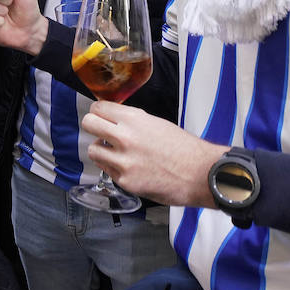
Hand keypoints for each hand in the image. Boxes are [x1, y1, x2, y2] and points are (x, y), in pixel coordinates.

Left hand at [81, 101, 224, 208]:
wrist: (200, 174)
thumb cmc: (183, 148)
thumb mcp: (156, 123)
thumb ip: (132, 121)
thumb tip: (113, 119)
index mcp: (134, 119)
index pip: (98, 108)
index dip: (98, 112)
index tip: (100, 116)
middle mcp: (125, 138)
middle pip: (88, 124)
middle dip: (93, 127)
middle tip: (101, 133)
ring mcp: (123, 161)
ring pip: (93, 150)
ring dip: (102, 151)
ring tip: (115, 154)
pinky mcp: (125, 181)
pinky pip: (108, 171)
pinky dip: (115, 169)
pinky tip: (130, 169)